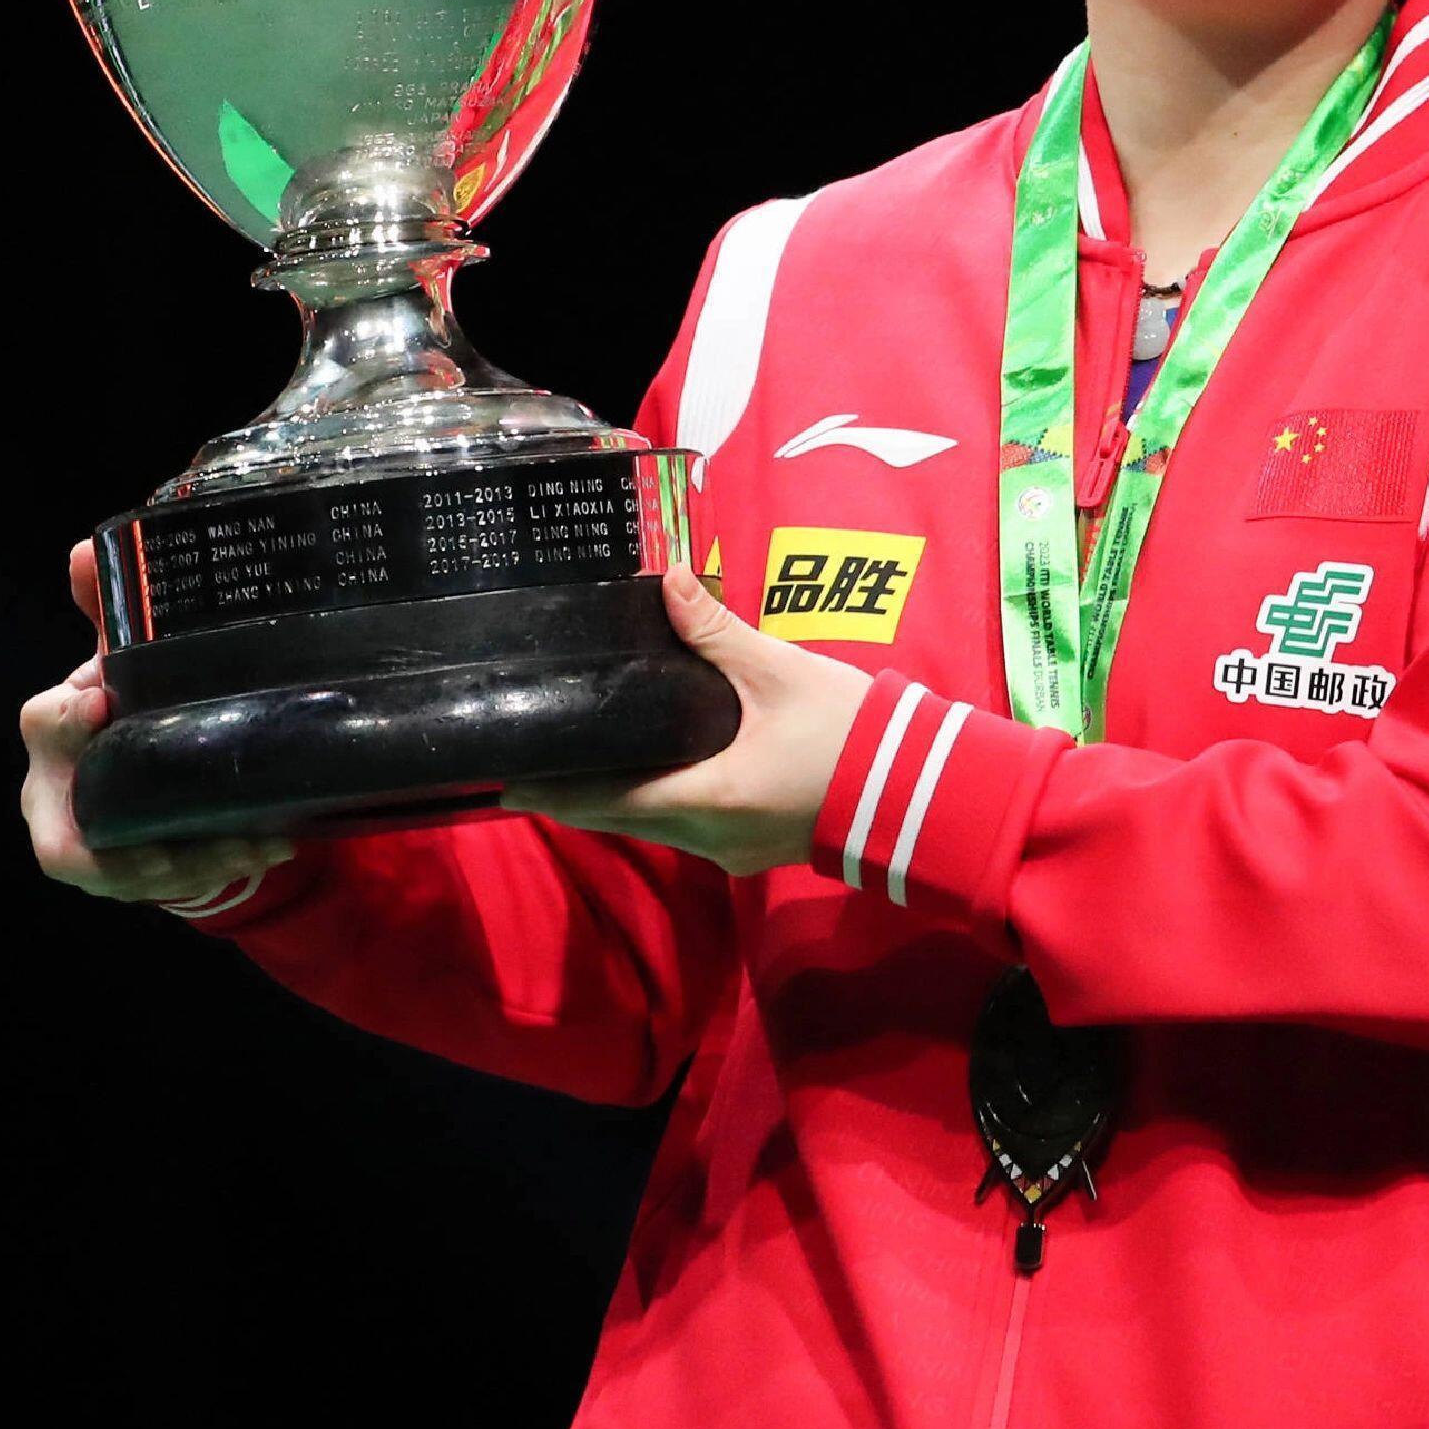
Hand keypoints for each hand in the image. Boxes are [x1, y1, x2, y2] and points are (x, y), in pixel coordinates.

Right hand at [18, 540, 299, 908]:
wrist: (146, 760)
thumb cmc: (131, 698)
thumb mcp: (123, 651)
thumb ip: (111, 605)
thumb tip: (89, 549)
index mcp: (53, 730)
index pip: (44, 725)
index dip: (65, 720)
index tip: (103, 695)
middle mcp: (59, 799)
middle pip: (74, 841)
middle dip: (140, 844)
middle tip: (207, 826)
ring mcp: (96, 848)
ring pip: (133, 872)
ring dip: (200, 860)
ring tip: (262, 836)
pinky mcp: (136, 874)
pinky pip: (172, 883)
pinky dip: (224, 865)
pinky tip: (274, 842)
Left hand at [495, 561, 873, 875]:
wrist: (918, 786)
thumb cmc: (850, 730)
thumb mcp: (779, 671)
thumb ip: (715, 630)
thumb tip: (669, 578)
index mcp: (711, 797)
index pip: (611, 803)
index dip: (558, 793)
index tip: (510, 781)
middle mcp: (711, 837)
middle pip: (623, 820)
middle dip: (575, 795)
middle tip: (527, 764)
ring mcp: (731, 851)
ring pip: (652, 828)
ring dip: (613, 801)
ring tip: (572, 765)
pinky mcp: (749, 847)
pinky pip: (683, 829)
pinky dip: (652, 803)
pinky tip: (640, 775)